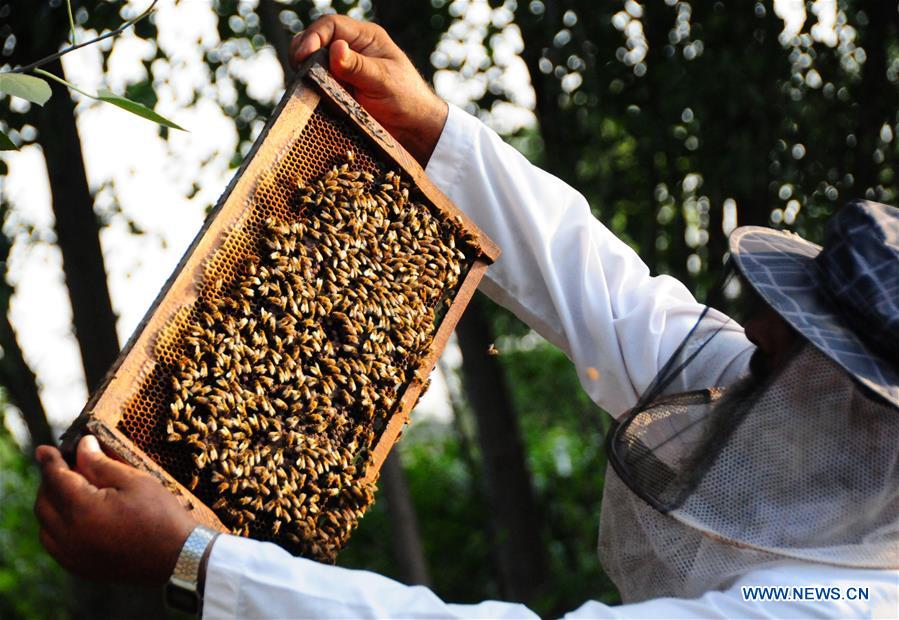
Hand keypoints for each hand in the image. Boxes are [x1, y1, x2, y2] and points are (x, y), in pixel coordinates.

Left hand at [34, 435, 197, 583]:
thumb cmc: (160, 515)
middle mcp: (70, 535)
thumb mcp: (135, 481)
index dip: (49, 461)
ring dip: (51, 505)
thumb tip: (83, 446)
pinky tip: (75, 516)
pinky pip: (54, 544)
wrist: (177, 556)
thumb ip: (102, 464)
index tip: (44, 449)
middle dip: (50, 481)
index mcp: (84, 509)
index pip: (55, 479)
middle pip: (44, 502)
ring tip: (71, 491)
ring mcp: (72, 555)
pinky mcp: (79, 567)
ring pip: (45, 525)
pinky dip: (56, 527)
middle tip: (65, 467)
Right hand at [290, 14, 447, 165]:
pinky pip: (315, 83)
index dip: (313, 37)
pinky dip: (309, 88)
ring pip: (311, 62)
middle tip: (300, 74)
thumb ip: (359, 66)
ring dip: (304, 72)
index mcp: (365, 38)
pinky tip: (310, 97)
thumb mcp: (384, 81)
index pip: (331, 25)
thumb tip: (335, 48)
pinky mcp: (337, 89)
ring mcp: (342, 70)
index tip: (304, 56)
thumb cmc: (407, 99)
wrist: (413, 129)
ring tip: (305, 86)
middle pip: (315, 40)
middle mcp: (351, 49)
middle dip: (303, 53)